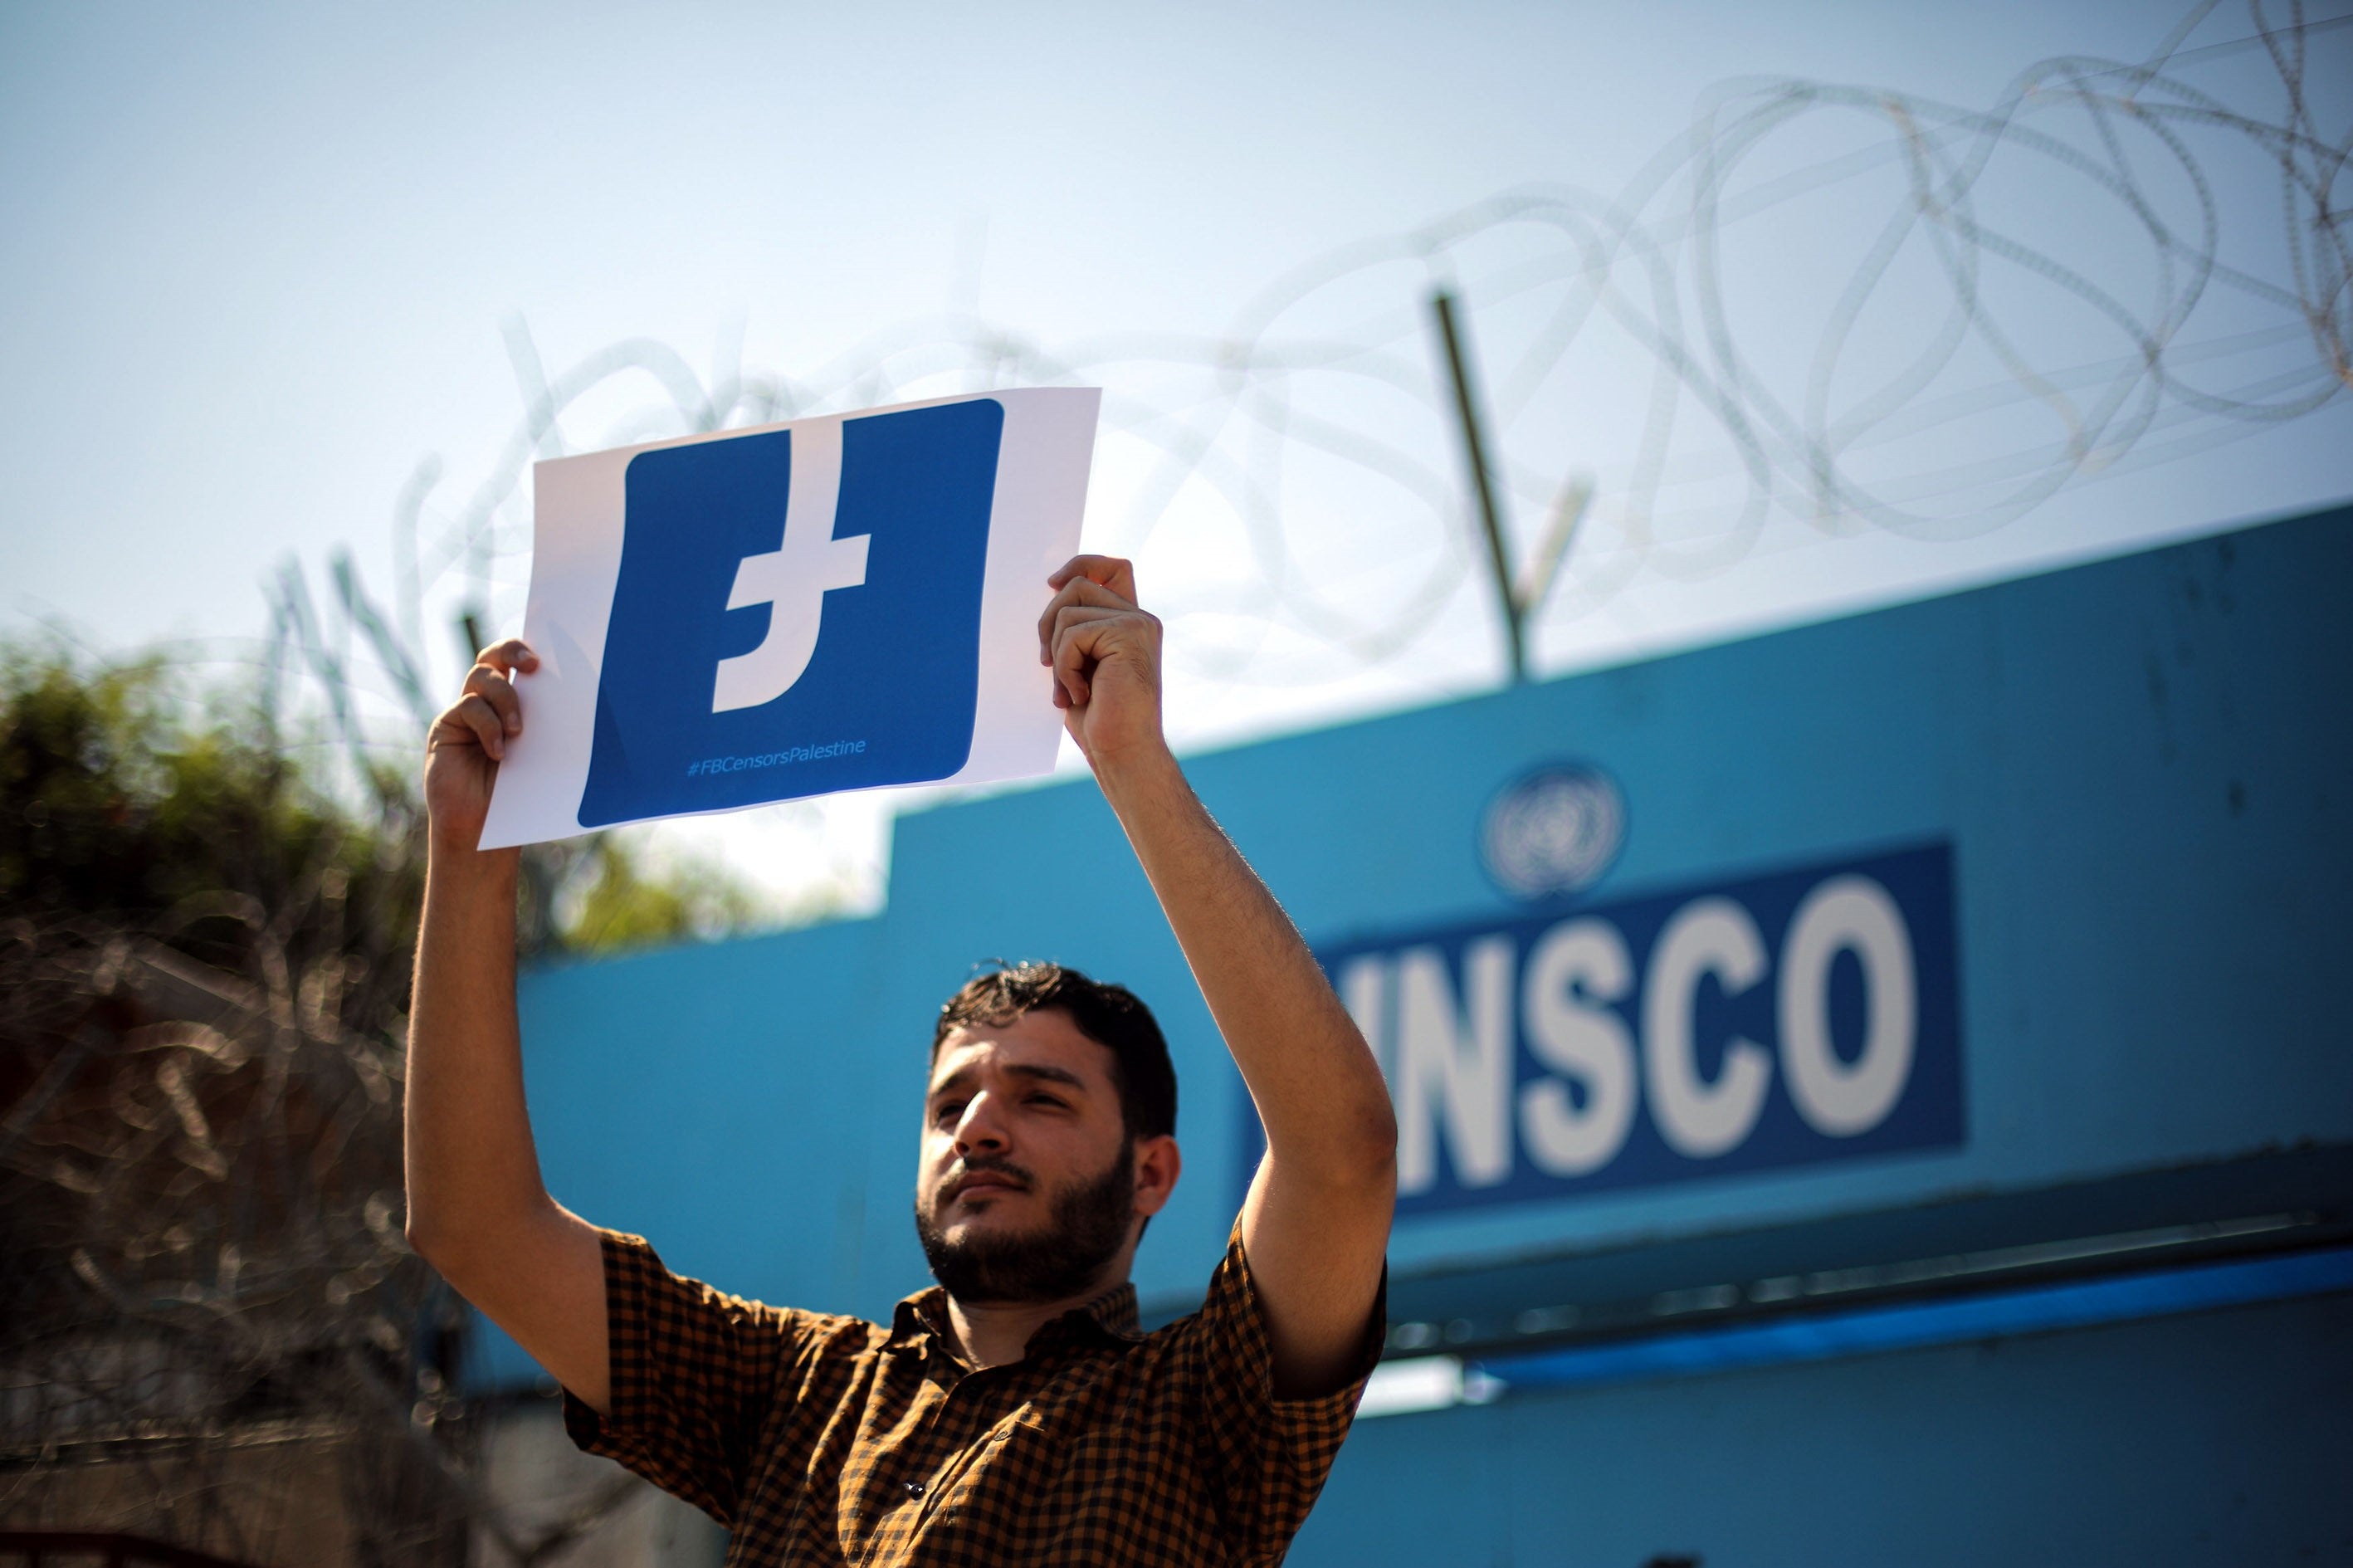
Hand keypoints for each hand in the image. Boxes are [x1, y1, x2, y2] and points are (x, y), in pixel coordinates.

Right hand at [424, 639, 536, 853]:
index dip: (529, 650)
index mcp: (515, 703)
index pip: (518, 663)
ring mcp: (465, 711)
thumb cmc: (521, 794)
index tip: (550, 657)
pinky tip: (499, 752)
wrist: (484, 828)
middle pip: (493, 657)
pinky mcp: (446, 726)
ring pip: (481, 678)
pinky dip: (488, 726)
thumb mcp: (542, 754)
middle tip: (532, 665)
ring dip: (505, 699)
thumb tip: (588, 700)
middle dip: (512, 650)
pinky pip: (467, 708)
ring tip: (519, 731)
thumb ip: (550, 726)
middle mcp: (487, 701)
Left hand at [1037, 556, 1166, 771]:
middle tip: (1047, 665)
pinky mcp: (1127, 634)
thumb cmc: (1100, 718)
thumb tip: (1052, 592)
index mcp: (1131, 623)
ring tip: (1070, 689)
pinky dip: (1065, 668)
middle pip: (1078, 585)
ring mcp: (1137, 624)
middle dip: (1049, 623)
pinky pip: (1073, 634)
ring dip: (1057, 654)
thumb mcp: (1080, 664)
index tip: (1052, 584)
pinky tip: (1081, 694)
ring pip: (1068, 610)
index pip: (1112, 568)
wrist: (1123, 752)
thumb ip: (1075, 630)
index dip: (1081, 565)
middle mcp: (1140, 618)